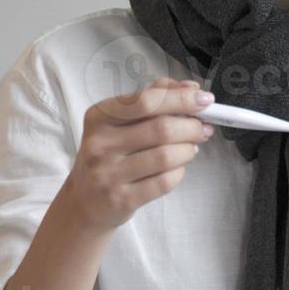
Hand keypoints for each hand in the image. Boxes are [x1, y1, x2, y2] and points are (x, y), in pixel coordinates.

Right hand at [65, 77, 214, 229]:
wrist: (83, 201)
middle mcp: (100, 143)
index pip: (146, 100)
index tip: (205, 99)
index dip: (181, 98)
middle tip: (203, 128)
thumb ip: (155, 98)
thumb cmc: (109, 155)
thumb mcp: (120, 123)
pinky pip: (164, 182)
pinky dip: (179, 172)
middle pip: (161, 128)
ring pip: (166, 156)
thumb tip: (190, 88)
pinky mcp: (120, 199)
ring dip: (188, 150)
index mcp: (100, 116)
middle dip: (192, 126)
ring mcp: (108, 174)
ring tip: (190, 148)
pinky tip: (177, 168)